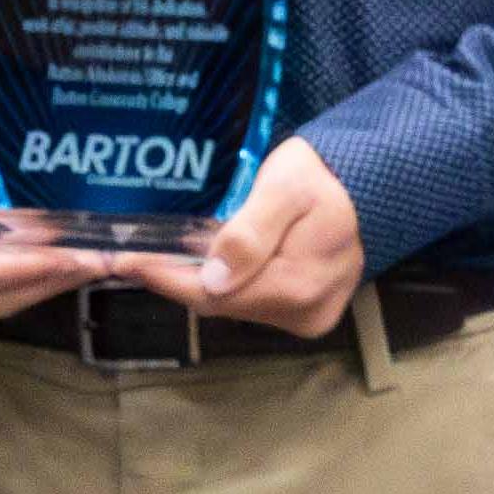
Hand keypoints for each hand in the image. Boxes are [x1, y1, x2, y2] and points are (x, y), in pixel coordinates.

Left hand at [119, 136, 366, 336]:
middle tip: (133, 255)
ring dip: (199, 282)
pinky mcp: (307, 311)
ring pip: (234, 305)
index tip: (123, 263)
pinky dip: (226, 284)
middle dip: (176, 278)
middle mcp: (304, 312)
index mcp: (298, 286)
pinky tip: (205, 262)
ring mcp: (307, 316)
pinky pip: (252, 302)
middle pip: (220, 303)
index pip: (213, 294)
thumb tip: (215, 279)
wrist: (370, 181)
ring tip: (161, 254)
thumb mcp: (284, 189)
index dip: (165, 278)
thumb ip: (250, 233)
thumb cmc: (324, 177)